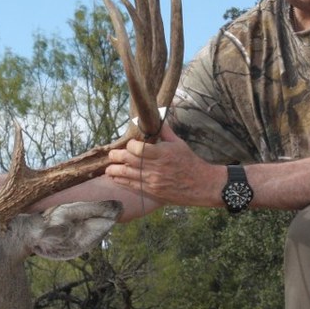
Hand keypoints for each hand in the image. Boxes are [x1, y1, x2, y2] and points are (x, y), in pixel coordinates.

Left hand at [103, 122, 222, 207]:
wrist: (201, 185)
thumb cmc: (190, 162)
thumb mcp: (179, 143)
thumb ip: (165, 131)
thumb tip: (157, 116)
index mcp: (162, 153)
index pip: (138, 149)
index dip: (130, 145)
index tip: (130, 144)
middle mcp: (155, 168)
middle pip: (129, 161)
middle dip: (116, 157)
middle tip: (111, 155)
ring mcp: (152, 181)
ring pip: (127, 175)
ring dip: (114, 171)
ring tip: (108, 168)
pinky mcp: (152, 191)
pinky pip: (132, 186)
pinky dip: (122, 181)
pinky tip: (115, 178)